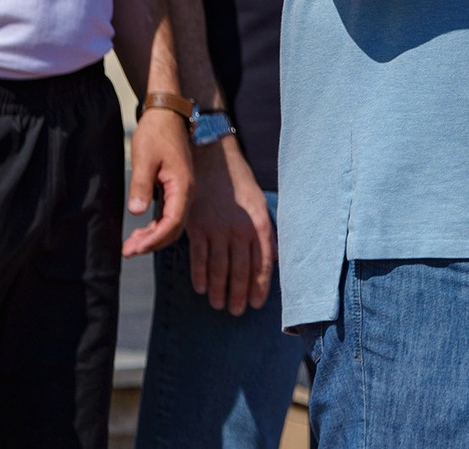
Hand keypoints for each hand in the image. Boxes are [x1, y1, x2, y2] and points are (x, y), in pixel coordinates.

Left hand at [123, 108, 193, 257]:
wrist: (166, 113)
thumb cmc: (156, 132)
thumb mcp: (144, 157)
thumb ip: (141, 185)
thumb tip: (137, 212)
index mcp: (182, 186)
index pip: (172, 223)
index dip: (154, 239)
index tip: (135, 248)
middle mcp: (186, 192)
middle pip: (173, 229)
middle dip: (152, 243)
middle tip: (128, 251)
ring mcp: (182, 191)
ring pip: (171, 224)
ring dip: (152, 237)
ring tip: (130, 245)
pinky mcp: (175, 188)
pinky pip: (168, 214)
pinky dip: (155, 226)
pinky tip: (141, 231)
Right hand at [184, 135, 274, 312]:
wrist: (211, 156)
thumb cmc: (237, 181)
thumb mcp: (258, 203)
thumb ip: (264, 231)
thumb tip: (272, 258)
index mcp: (259, 223)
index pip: (263, 263)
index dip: (259, 286)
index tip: (256, 304)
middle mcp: (239, 229)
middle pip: (240, 270)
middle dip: (239, 294)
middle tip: (236, 311)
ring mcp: (217, 229)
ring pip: (219, 268)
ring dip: (218, 289)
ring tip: (218, 304)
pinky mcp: (196, 226)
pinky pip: (199, 257)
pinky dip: (199, 275)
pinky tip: (200, 287)